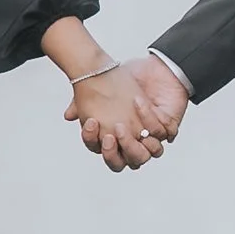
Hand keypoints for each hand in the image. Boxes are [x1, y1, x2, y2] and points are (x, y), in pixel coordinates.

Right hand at [65, 56, 188, 170]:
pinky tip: (142, 109)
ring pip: (142, 157)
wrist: (153, 70)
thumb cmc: (121, 84)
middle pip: (119, 164)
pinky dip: (154, 125)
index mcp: (113, 140)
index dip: (93, 141)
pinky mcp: (165, 130)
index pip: (100, 152)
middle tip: (108, 134)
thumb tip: (68, 115)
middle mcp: (130, 145)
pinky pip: (163, 135)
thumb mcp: (99, 92)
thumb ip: (82, 105)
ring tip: (122, 126)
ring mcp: (149, 140)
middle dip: (112, 152)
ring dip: (132, 146)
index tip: (92, 122)